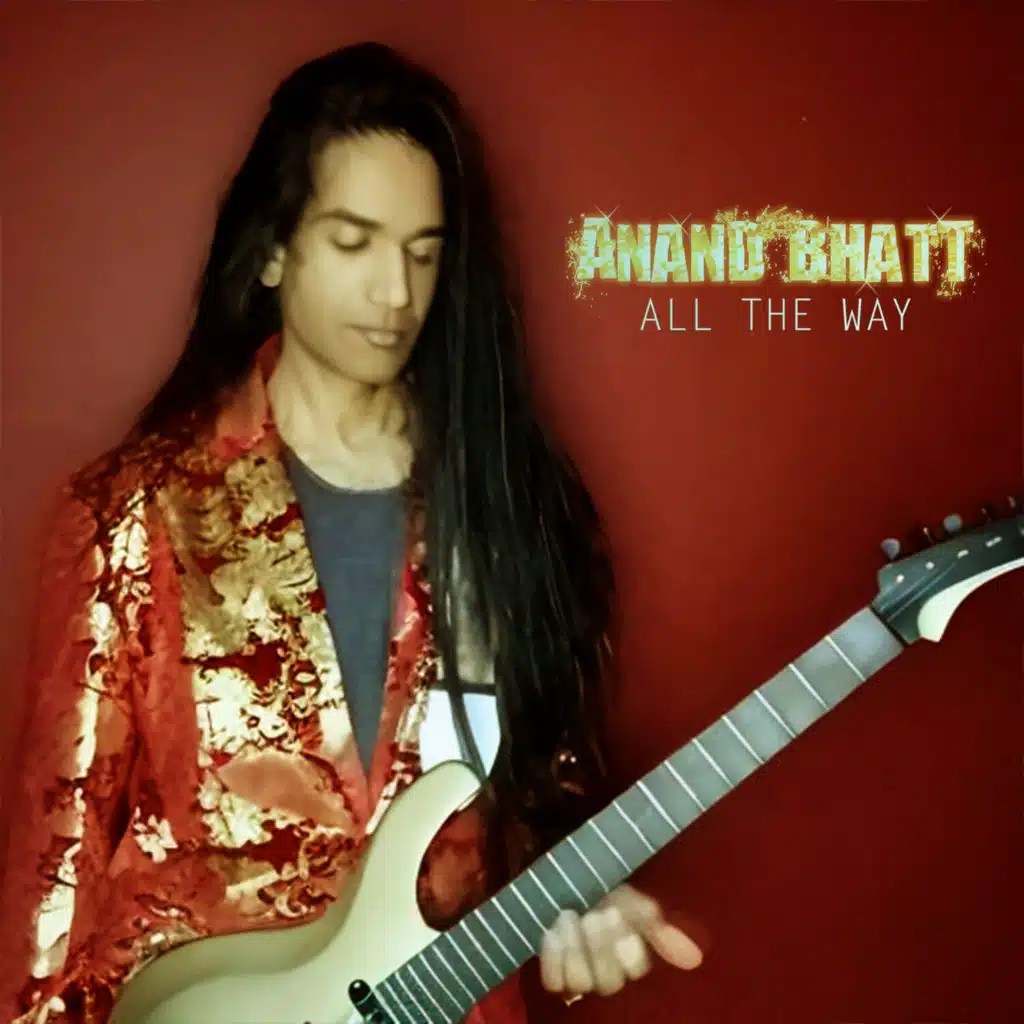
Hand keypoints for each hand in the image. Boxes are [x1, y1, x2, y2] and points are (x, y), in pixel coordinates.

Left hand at [538, 882, 702, 999]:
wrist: (574, 888)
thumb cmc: (609, 897)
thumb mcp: (636, 904)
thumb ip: (659, 927)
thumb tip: (694, 959)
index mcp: (633, 959)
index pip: (635, 968)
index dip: (627, 949)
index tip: (619, 918)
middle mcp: (610, 976)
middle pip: (608, 981)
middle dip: (601, 945)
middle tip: (596, 914)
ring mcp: (582, 977)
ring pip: (579, 981)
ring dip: (574, 947)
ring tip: (571, 916)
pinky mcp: (556, 976)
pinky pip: (553, 981)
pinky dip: (553, 955)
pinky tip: (555, 931)